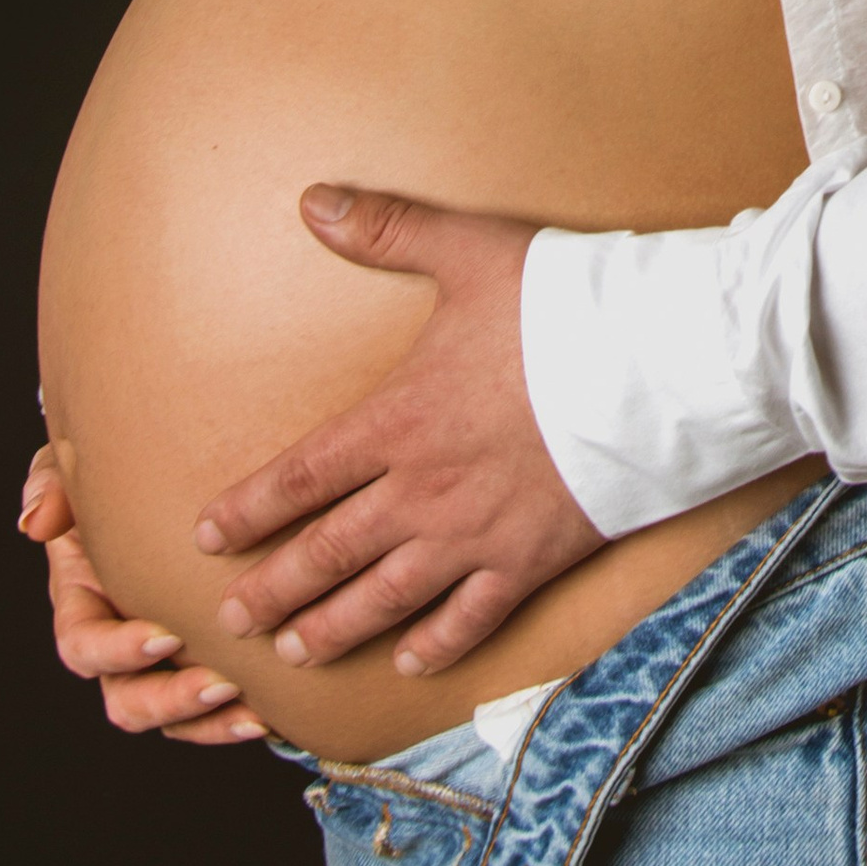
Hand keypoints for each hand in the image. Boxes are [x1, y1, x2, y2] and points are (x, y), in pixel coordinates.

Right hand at [19, 444, 266, 742]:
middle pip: (126, 700)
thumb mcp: (76, 467)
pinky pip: (211, 714)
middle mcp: (117, 642)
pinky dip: (236, 718)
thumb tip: (35, 522)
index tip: (164, 636)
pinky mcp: (203, 664)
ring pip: (172, 719)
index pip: (83, 645)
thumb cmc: (119, 471)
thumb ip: (52, 486)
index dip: (117, 650)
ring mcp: (160, 663)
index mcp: (82, 601)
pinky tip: (274, 710)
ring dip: (209, 721)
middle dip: (170, 700)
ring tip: (254, 709)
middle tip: (221, 681)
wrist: (174, 471)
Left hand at [192, 185, 605, 674]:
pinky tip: (409, 665)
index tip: (206, 538)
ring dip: (333, 629)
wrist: (660, 367)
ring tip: (294, 653)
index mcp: (400, 420)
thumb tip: (311, 201)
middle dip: (273, 589)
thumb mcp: (471, 252)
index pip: (300, 477)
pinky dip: (436, 647)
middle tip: (229, 622)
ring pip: (385, 598)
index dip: (248, 510)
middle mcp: (425, 489)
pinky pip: (471, 619)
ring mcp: (476, 533)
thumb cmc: (567, 304)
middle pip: (329, 553)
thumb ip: (388, 230)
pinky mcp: (531, 560)